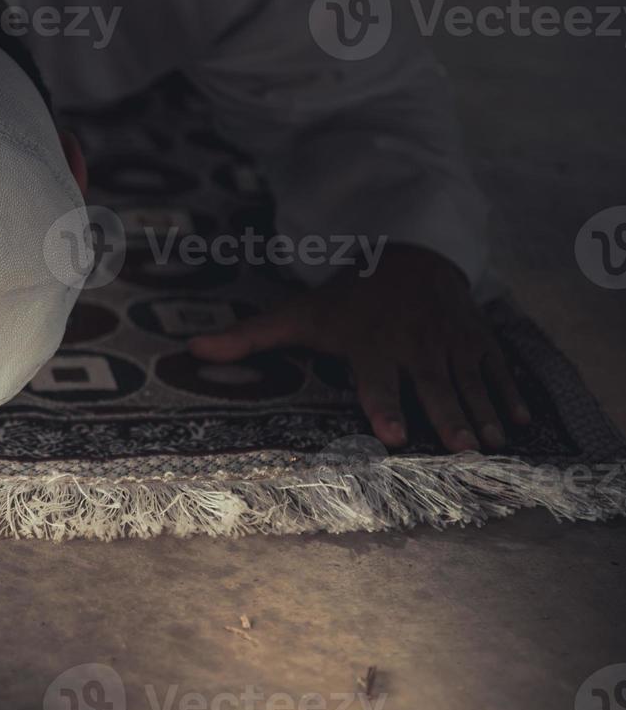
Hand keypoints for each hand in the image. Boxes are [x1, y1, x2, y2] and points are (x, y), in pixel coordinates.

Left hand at [188, 245, 530, 451]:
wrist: (410, 257)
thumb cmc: (349, 299)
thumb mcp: (298, 315)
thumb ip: (248, 338)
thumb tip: (190, 351)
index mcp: (373, 345)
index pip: (378, 380)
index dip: (385, 406)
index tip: (394, 435)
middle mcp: (415, 345)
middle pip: (433, 387)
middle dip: (448, 418)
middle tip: (461, 452)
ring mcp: (452, 343)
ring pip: (470, 383)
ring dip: (481, 414)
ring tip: (489, 446)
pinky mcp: (479, 342)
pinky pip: (498, 370)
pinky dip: (510, 395)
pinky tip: (520, 423)